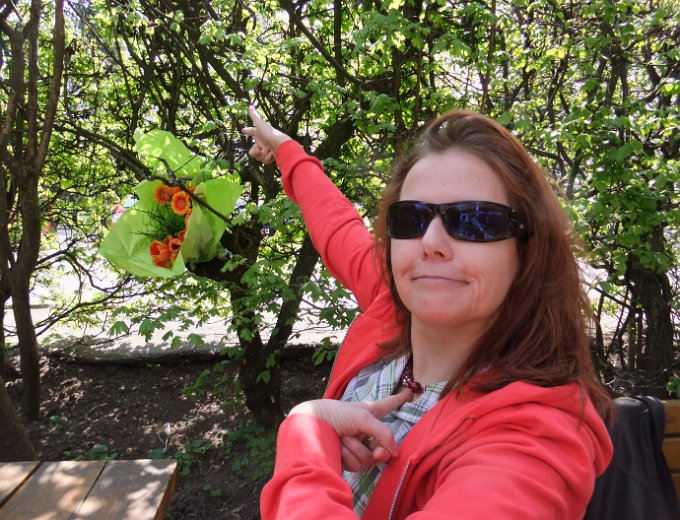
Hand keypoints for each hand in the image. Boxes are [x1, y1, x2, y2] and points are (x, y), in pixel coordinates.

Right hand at [241, 106, 291, 163]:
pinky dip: (267, 158)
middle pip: (253, 150)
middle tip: (258, 151)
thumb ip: (254, 116)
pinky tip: (272, 155)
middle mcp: (263, 141)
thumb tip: (249, 106)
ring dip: (262, 155)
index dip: (248, 131)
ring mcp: (267, 149)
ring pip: (258, 156)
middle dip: (255, 152)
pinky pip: (264, 161)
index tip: (244, 130)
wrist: (282, 146)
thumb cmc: (271, 134)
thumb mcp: (261, 125)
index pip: (252, 131)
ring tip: (269, 151)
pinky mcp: (271, 157)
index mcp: (260, 133)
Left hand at [289, 391, 412, 467]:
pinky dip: (347, 457)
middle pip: (383, 446)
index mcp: (369, 413)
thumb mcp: (363, 417)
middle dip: (379, 451)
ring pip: (368, 459)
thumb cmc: (336, 414)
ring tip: (342, 439)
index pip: (388, 405)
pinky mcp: (346, 460)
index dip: (399, 400)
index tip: (409, 393)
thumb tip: (395, 453)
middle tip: (377, 453)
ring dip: (355, 450)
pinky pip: (356, 466)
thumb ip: (383, 433)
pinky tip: (336, 449)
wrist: (310, 427)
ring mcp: (356, 446)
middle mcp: (365, 429)